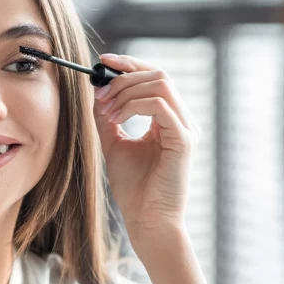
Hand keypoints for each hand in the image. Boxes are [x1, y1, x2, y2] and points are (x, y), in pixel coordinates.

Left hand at [92, 54, 200, 239]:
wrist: (147, 221)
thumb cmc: (135, 190)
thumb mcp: (114, 145)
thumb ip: (108, 118)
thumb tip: (97, 90)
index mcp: (169, 120)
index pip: (155, 77)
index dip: (130, 64)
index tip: (102, 61)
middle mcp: (181, 120)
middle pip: (159, 74)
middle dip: (124, 77)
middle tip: (100, 93)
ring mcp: (185, 129)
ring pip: (161, 84)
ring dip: (127, 91)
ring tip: (107, 110)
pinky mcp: (183, 141)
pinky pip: (160, 106)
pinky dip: (133, 106)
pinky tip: (116, 120)